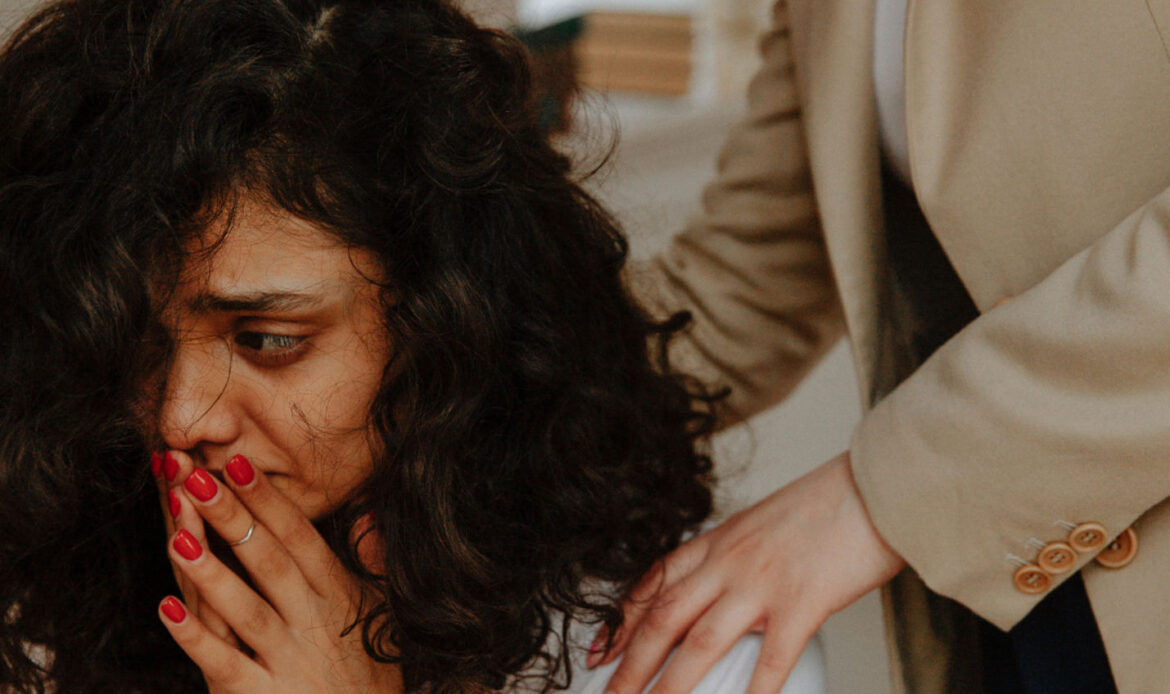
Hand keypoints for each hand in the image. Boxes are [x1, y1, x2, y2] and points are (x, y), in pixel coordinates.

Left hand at [154, 451, 401, 693]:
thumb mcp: (383, 613)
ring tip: (177, 536)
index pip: (300, 539)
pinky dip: (196, 639)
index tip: (238, 464)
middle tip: (198, 479)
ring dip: (212, 573)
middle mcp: (314, 623)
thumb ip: (374, 562)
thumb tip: (368, 514)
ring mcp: (288, 660)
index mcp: (338, 596)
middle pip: (271, 563)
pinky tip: (168, 610)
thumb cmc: (370, 674)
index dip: (269, 502)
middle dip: (235, 520)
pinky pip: (225, 664)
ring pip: (246, 611)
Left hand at [592, 451, 903, 693]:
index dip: (621, 621)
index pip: (654, 584)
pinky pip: (769, 660)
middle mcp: (728, 562)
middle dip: (629, 665)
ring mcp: (761, 583)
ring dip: (667, 686)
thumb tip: (725, 591)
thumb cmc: (829, 502)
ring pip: (696, 643)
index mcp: (718, 540)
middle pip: (662, 619)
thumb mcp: (765, 522)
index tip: (599, 651)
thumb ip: (738, 556)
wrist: (875, 485)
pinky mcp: (801, 603)